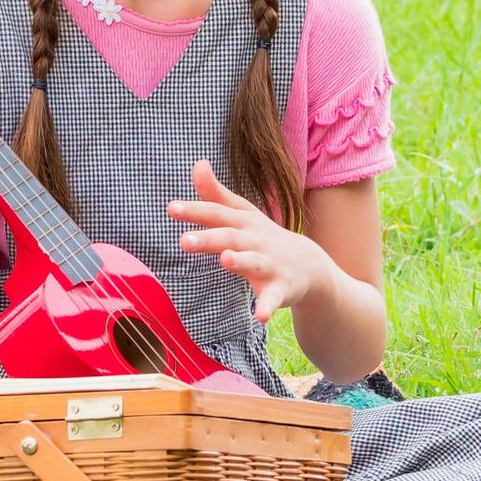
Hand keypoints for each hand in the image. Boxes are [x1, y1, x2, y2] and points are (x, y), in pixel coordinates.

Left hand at [168, 157, 342, 324]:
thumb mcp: (241, 213)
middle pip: (230, 237)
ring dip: (241, 261)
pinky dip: (268, 306)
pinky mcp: (281, 288)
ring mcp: (270, 264)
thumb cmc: (263, 236)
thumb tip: (197, 163)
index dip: (196, 210)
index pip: (217, 213)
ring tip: (225, 260)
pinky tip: (260, 316)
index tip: (171, 208)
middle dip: (209, 238)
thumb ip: (216, 193)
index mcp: (243, 222)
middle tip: (184, 240)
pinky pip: (274, 298)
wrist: (309, 264)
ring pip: (254, 262)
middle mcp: (256, 240)